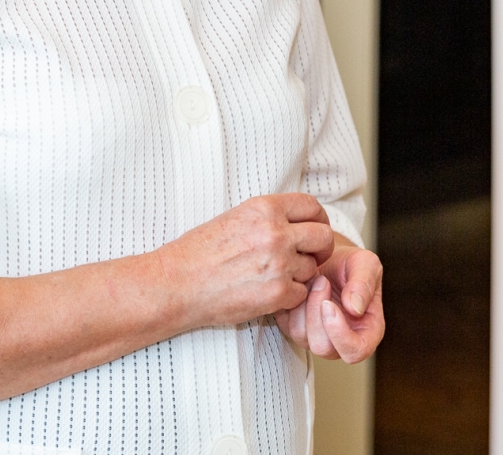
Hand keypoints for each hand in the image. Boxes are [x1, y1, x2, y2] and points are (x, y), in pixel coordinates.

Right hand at [157, 193, 334, 328]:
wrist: (179, 283)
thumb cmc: (199, 251)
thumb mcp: (235, 217)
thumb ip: (267, 217)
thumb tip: (294, 220)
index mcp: (264, 209)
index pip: (311, 206)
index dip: (318, 218)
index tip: (315, 228)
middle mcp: (276, 233)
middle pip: (323, 236)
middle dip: (320, 248)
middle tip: (311, 256)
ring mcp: (279, 264)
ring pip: (313, 268)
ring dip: (300, 274)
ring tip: (276, 276)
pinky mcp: (277, 293)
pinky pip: (301, 293)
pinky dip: (290, 296)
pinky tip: (270, 293)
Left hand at [274, 240, 383, 363]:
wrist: (328, 257)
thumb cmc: (350, 264)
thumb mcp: (366, 264)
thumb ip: (364, 284)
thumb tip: (354, 309)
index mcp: (367, 331)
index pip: (356, 352)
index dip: (341, 335)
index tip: (329, 305)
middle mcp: (342, 340)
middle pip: (323, 348)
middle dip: (317, 313)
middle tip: (322, 281)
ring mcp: (317, 337)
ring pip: (302, 337)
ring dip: (305, 305)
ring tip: (315, 280)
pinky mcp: (297, 328)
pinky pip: (287, 326)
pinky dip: (292, 304)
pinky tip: (303, 287)